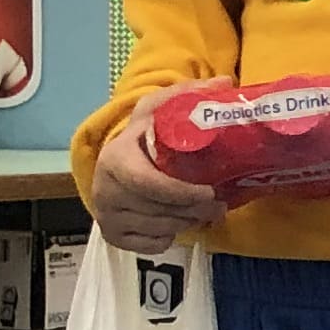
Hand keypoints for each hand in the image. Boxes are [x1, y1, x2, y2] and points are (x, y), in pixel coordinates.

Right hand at [90, 94, 225, 256]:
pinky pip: (147, 246)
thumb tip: (225, 82)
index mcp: (116, 158)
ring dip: (185, 223)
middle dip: (192, 210)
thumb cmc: (147, 133)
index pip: (147, 184)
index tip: (210, 192)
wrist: (119, 156)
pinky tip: (177, 223)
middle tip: (219, 206)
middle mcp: (104, 189)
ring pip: (156, 228)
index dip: (181, 193)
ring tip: (203, 213)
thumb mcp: (163, 107)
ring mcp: (106, 214)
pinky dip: (167, 238)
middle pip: (156, 210)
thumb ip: (191, 93)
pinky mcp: (111, 234)